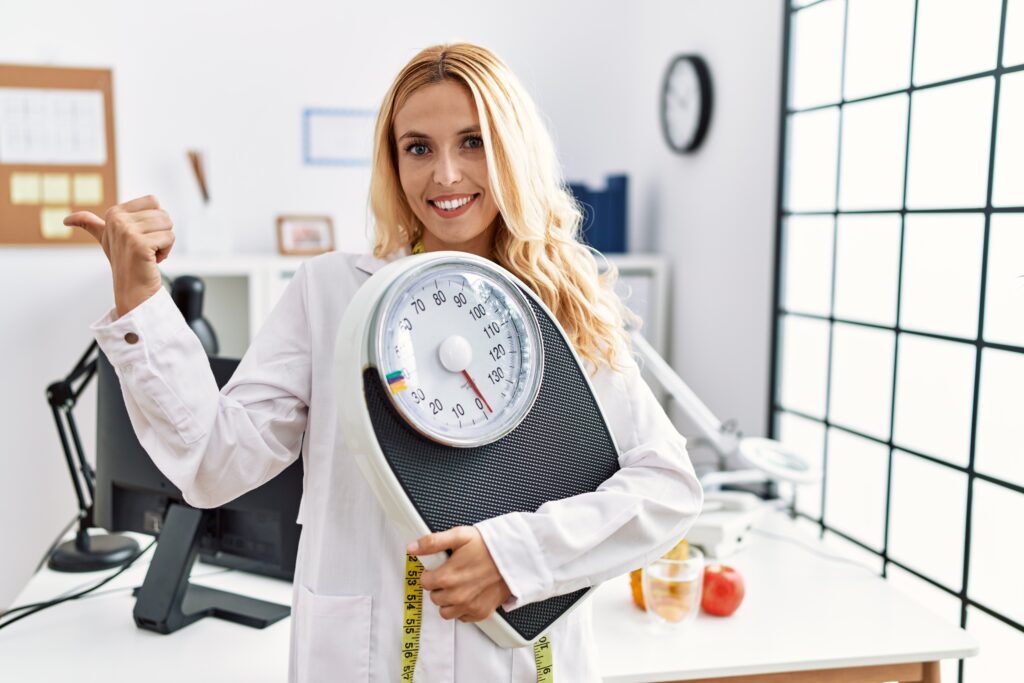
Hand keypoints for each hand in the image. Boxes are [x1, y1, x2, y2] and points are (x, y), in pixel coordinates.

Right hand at [65, 195, 173, 317]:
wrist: (132, 289)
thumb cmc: (124, 261)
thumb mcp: (105, 239)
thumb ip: (90, 224)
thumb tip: (66, 220)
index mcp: (114, 213)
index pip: (153, 201)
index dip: (155, 220)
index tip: (141, 236)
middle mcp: (118, 220)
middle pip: (163, 213)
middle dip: (162, 232)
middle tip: (146, 247)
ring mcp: (127, 232)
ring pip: (168, 224)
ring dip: (164, 242)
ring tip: (149, 253)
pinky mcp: (140, 244)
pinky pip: (169, 238)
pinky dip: (166, 251)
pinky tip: (152, 260)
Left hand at [410, 526, 511, 622]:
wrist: (515, 559)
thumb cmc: (489, 546)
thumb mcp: (460, 536)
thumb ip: (433, 542)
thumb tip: (412, 548)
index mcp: (448, 576)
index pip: (424, 582)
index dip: (430, 573)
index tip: (439, 568)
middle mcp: (457, 595)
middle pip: (434, 597)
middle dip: (439, 586)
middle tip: (451, 574)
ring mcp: (468, 606)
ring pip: (445, 611)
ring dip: (448, 601)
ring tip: (459, 587)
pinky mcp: (480, 613)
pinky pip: (462, 617)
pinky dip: (463, 609)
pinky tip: (470, 594)